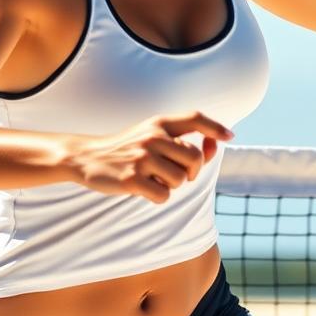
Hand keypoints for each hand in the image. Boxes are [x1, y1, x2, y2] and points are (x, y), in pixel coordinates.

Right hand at [62, 111, 233, 202]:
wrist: (86, 157)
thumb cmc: (128, 148)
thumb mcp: (152, 135)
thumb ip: (182, 140)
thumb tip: (215, 146)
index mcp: (159, 123)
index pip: (195, 118)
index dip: (215, 127)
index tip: (229, 137)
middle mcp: (153, 136)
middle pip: (194, 158)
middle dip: (191, 171)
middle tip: (174, 173)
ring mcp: (142, 157)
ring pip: (180, 179)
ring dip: (171, 185)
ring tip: (153, 178)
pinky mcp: (131, 179)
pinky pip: (163, 195)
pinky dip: (158, 197)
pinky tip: (144, 189)